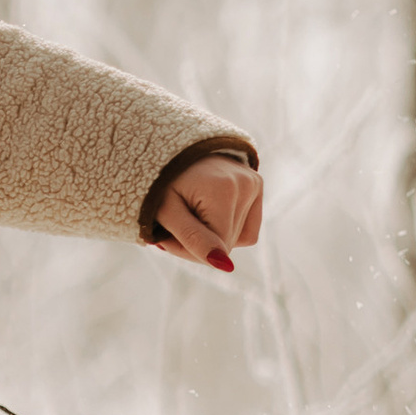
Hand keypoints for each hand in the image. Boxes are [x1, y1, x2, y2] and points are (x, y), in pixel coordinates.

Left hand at [150, 150, 263, 273]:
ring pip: (238, 238)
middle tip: (172, 226)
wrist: (168, 147)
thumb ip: (193, 238)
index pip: (218, 247)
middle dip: (199, 242)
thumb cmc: (159, 181)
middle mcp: (246, 184)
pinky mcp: (256, 184)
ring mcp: (254, 182)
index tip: (165, 238)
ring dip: (212, 236)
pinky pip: (247, 228)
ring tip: (189, 214)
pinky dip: (226, 227)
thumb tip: (227, 266)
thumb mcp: (166, 212)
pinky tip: (207, 211)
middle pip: (228, 243)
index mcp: (224, 189)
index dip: (189, 250)